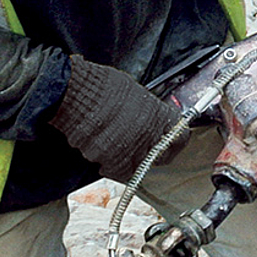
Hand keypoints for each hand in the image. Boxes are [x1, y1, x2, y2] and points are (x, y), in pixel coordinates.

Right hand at [46, 54, 180, 179]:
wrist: (76, 92)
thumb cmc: (101, 86)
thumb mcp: (135, 92)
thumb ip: (147, 110)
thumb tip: (150, 118)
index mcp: (158, 115)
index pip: (180, 137)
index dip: (176, 141)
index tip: (172, 142)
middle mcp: (148, 135)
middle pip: (160, 156)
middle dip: (154, 154)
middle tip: (145, 150)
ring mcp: (129, 149)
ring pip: (138, 166)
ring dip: (131, 161)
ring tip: (119, 150)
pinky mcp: (109, 159)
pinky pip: (116, 171)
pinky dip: (111, 166)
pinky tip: (105, 156)